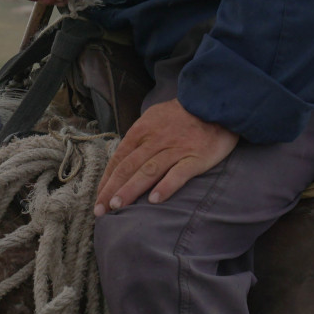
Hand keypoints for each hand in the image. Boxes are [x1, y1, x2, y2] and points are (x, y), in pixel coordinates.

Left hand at [94, 98, 238, 214]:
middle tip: (100, 210)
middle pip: (129, 167)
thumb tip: (123, 158)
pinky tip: (154, 201)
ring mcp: (176, 149)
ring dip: (130, 190)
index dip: (107, 179)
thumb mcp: (155, 117)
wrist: (215, 103)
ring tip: (117, 207)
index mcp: (143, 129)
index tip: (98, 198)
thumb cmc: (183, 114)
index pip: (119, 158)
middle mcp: (156, 140)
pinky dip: (165, 187)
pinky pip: (178, 174)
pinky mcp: (195, 158)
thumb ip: (140, 137)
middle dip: (112, 190)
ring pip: (148, 171)